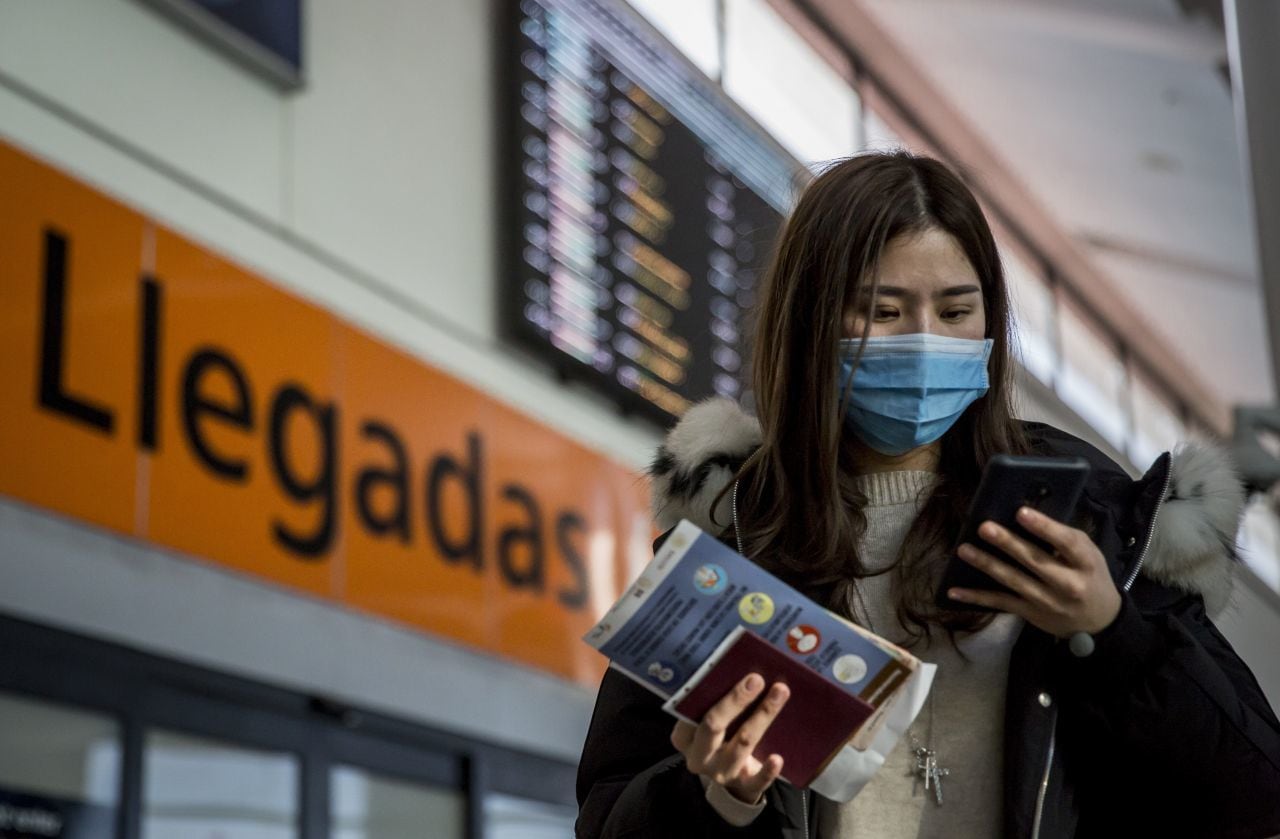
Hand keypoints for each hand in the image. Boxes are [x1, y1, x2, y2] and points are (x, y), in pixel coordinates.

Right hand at [670, 673, 790, 804]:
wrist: (730, 779)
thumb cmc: (719, 736)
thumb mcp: (706, 720)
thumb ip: (712, 700)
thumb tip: (734, 662)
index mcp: (684, 737)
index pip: (692, 713)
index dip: (709, 691)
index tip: (728, 669)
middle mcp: (699, 756)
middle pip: (714, 725)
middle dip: (736, 700)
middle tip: (757, 679)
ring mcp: (721, 772)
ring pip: (742, 743)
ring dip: (762, 716)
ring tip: (779, 692)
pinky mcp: (743, 786)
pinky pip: (756, 781)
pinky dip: (767, 770)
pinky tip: (777, 758)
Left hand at [948, 505, 1121, 636]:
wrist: (1099, 621)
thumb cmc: (1090, 576)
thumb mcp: (1088, 555)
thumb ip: (1063, 540)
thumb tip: (1025, 516)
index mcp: (1086, 563)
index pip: (1066, 543)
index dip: (1044, 528)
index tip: (1021, 512)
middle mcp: (1068, 584)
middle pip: (1035, 561)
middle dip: (1007, 543)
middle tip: (984, 527)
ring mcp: (1047, 601)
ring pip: (1013, 581)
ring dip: (987, 564)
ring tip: (964, 549)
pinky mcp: (1031, 614)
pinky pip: (1000, 603)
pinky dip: (976, 597)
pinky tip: (954, 591)